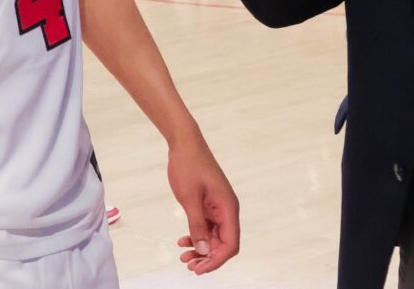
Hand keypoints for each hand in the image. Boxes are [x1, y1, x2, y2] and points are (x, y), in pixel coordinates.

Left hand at [169, 139, 238, 274]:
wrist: (184, 144)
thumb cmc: (188, 166)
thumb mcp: (190, 198)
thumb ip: (197, 225)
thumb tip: (204, 250)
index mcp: (228, 208)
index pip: (230, 243)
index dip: (217, 260)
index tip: (200, 269)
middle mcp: (227, 210)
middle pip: (223, 244)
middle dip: (208, 257)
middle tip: (189, 266)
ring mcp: (218, 208)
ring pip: (214, 238)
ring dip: (201, 249)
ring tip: (184, 257)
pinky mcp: (208, 205)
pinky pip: (206, 227)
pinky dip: (197, 237)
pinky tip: (183, 242)